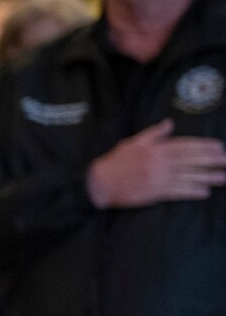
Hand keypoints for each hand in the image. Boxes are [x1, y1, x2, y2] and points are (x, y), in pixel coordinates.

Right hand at [86, 119, 225, 208]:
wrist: (101, 182)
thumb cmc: (116, 162)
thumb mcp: (133, 142)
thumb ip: (153, 133)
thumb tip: (169, 123)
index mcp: (156, 149)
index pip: (185, 146)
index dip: (203, 146)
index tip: (219, 146)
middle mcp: (160, 163)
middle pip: (191, 160)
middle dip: (211, 160)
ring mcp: (159, 178)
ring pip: (188, 176)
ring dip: (207, 177)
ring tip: (223, 177)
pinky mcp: (155, 192)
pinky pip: (177, 192)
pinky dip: (191, 191)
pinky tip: (204, 191)